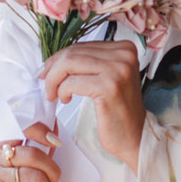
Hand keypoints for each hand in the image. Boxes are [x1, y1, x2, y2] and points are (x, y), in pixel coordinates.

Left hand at [40, 39, 144, 172]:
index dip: (59, 58)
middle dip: (52, 68)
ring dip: (54, 80)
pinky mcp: (109, 87)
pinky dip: (62, 90)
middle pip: (74, 52)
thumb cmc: (118, 110)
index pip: (81, 45)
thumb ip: (88, 63)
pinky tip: (66, 100)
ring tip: (54, 94)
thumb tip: (54, 59)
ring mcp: (118, 69)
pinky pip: (71, 82)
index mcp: (125, 48)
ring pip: (69, 63)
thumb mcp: (107, 77)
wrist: (134, 136)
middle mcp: (124, 55)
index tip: (48, 71)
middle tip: (45, 83)